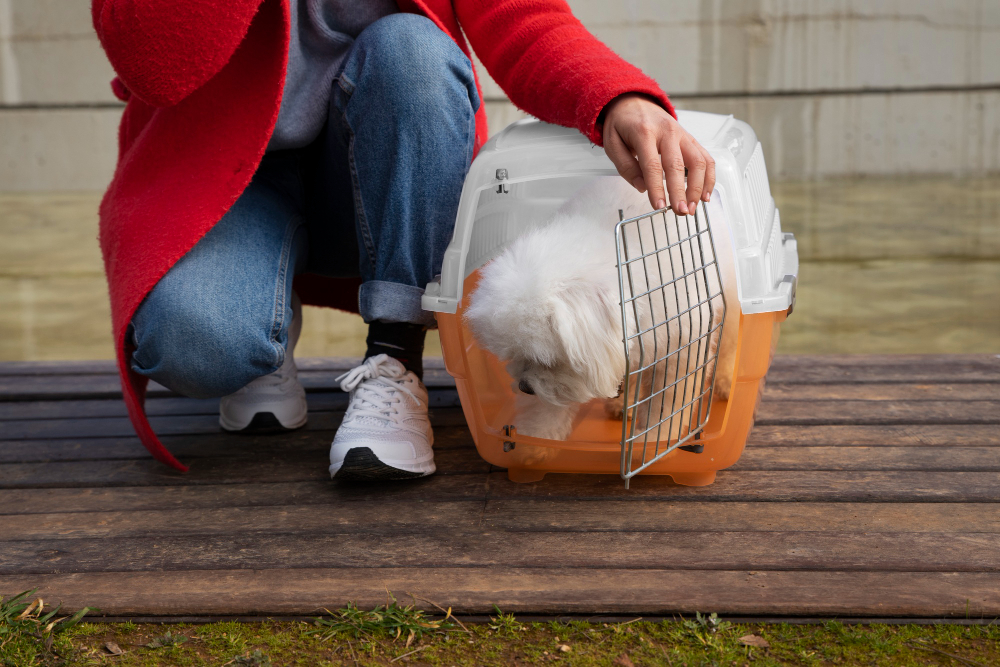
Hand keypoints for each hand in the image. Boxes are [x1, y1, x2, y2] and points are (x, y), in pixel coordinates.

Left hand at [601, 93, 714, 215]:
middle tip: (680, 212)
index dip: (657, 188)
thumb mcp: (612, 145)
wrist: (634, 101)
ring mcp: (682, 134)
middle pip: (677, 165)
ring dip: (698, 187)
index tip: (659, 206)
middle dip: (680, 192)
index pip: (652, 165)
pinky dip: (709, 177)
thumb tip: (643, 188)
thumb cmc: (622, 125)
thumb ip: (626, 168)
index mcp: (644, 132)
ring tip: (692, 207)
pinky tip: (704, 194)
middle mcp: (667, 132)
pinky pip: (705, 158)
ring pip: (698, 161)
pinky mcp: (690, 139)